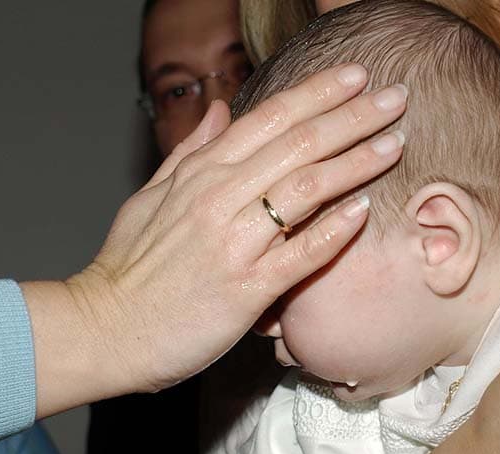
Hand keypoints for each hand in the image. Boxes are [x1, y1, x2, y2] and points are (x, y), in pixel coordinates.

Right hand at [24, 64, 407, 416]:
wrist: (105, 331)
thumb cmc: (129, 269)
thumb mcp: (150, 198)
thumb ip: (189, 153)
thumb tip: (217, 110)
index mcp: (199, 173)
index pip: (269, 119)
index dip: (317, 93)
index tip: (355, 76)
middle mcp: (218, 198)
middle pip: (298, 144)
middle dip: (352, 116)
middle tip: (395, 99)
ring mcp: (233, 243)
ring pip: (304, 189)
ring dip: (355, 163)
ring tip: (394, 143)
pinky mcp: (245, 289)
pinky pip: (298, 253)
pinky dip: (332, 230)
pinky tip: (363, 211)